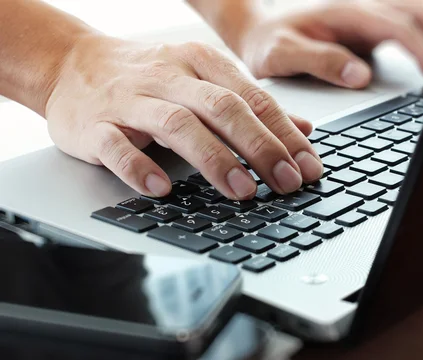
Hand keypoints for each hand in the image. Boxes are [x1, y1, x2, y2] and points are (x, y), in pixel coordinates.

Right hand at [45, 34, 321, 199]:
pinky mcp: (95, 124)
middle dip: (260, 148)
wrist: (72, 64)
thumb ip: (250, 106)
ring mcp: (130, 100)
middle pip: (223, 109)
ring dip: (214, 160)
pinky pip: (117, 146)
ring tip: (244, 192)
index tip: (308, 167)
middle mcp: (169, 77)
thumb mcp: (202, 81)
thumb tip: (303, 130)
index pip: (252, 98)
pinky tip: (162, 189)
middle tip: (287, 182)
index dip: (284, 134)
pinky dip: (140, 167)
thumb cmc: (148, 78)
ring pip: (177, 125)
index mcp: (200, 63)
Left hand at [227, 0, 422, 87]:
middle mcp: (360, 7)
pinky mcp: (368, 25)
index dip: (422, 50)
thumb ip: (321, 62)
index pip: (397, 26)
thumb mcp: (283, 55)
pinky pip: (406, 24)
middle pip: (417, 12)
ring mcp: (366, 14)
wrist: (258, 29)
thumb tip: (362, 76)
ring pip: (416, 13)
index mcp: (344, 13)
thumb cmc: (269, 44)